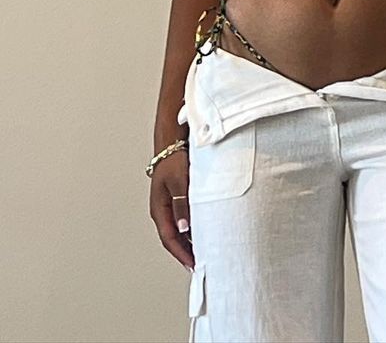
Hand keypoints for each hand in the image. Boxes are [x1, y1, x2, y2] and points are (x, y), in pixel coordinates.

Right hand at [149, 152, 194, 271]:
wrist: (173, 143)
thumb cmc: (174, 159)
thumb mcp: (179, 181)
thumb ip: (182, 204)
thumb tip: (183, 227)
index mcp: (159, 209)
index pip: (169, 238)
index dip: (181, 253)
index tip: (192, 265)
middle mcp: (163, 210)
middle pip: (174, 238)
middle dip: (186, 252)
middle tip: (201, 264)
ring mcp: (170, 205)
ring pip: (179, 230)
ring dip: (189, 241)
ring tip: (204, 252)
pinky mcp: (178, 199)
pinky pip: (184, 219)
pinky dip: (192, 228)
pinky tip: (203, 232)